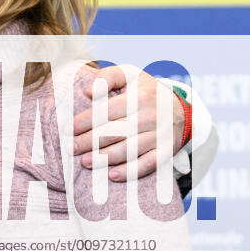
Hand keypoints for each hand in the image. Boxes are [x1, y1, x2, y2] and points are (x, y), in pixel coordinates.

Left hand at [73, 66, 182, 180]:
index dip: (87, 121)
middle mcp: (151, 117)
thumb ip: (107, 77)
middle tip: (72, 148)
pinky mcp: (167, 150)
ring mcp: (160, 135)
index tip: (70, 129)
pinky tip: (112, 176)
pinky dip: (131, 171)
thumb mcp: (129, 75)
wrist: (181, 107)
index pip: (108, 111)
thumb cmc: (145, 91)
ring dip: (105, 158)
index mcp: (140, 97)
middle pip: (116, 132)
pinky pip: (149, 164)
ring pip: (130, 150)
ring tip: (85, 162)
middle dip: (90, 142)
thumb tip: (87, 91)